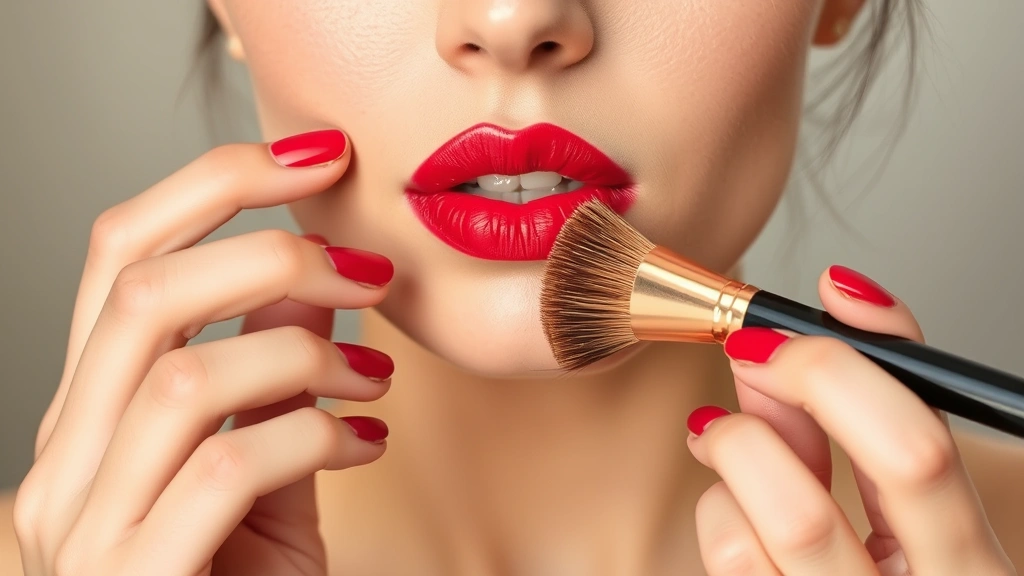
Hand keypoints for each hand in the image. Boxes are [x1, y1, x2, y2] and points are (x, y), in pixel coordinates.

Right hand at [13, 129, 394, 575]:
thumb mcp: (267, 472)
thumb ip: (274, 380)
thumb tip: (307, 280)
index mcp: (88, 423)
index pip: (116, 257)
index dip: (214, 183)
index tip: (318, 158)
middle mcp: (62, 468)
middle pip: (138, 293)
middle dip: (270, 252)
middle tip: (369, 271)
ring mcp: (83, 533)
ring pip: (183, 378)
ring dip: (304, 355)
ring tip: (375, 376)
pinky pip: (224, 469)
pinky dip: (313, 436)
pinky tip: (365, 446)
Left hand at [688, 266, 1016, 574]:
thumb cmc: (917, 554)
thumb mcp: (921, 485)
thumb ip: (882, 402)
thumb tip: (839, 296)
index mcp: (969, 565)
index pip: (913, 457)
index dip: (831, 377)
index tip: (776, 335)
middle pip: (801, 518)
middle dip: (751, 434)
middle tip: (738, 376)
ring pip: (742, 545)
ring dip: (728, 467)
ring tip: (728, 438)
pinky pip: (726, 558)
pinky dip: (720, 509)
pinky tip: (738, 498)